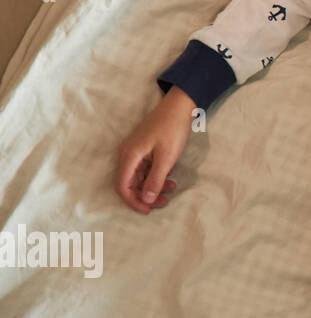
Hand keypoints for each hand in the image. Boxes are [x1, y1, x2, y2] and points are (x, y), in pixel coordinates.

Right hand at [114, 87, 193, 213]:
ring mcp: (135, 151)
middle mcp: (127, 155)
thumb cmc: (172, 130)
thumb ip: (155, 180)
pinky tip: (169, 175)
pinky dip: (156, 176)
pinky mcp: (144, 149)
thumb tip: (146, 199)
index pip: (123, 186)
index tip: (148, 210)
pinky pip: (145, 169)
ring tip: (172, 187)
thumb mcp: (167, 158)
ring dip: (153, 186)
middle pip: (130, 184)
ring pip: (139, 177)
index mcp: (129, 156)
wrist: (180, 106)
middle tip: (165, 201)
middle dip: (146, 195)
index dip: (133, 201)